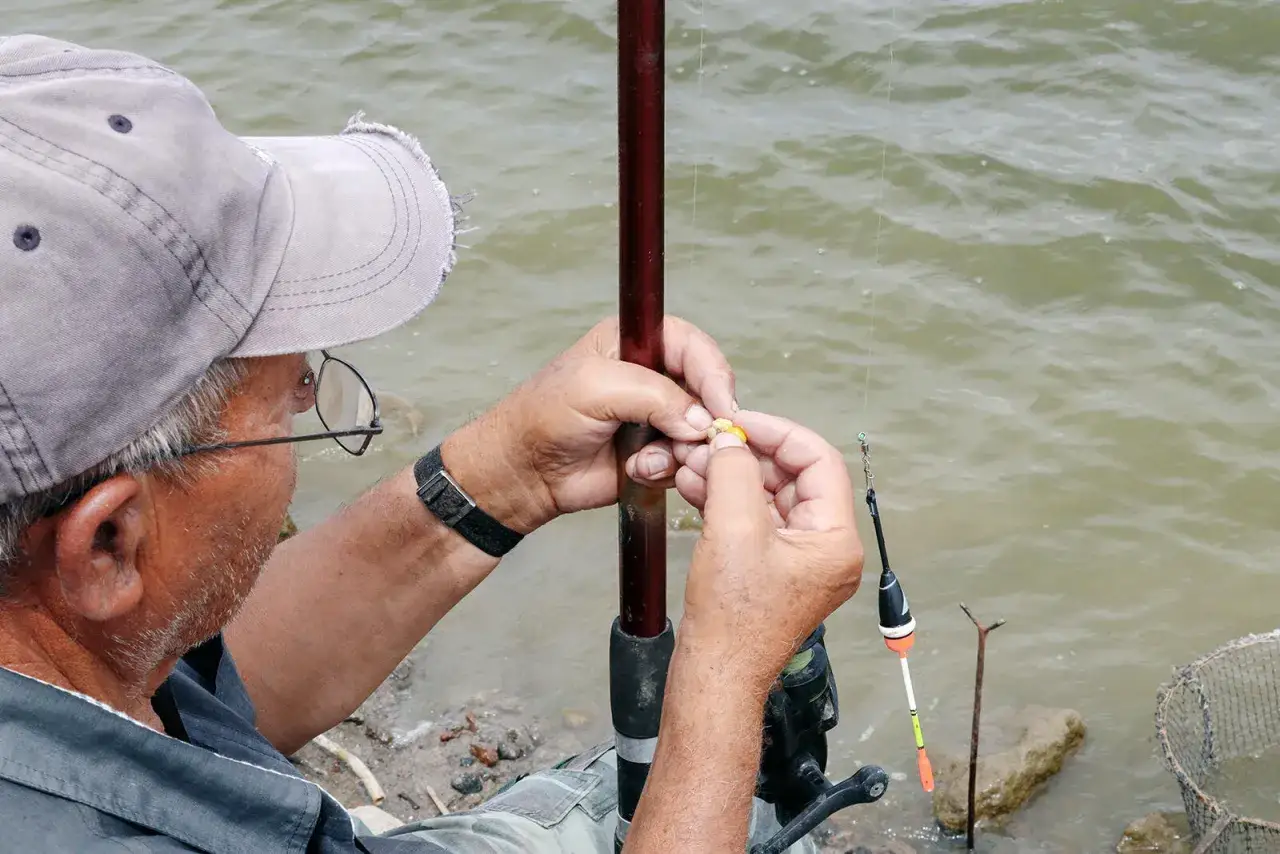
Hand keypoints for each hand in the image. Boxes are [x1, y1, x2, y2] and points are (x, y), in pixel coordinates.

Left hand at [441, 316, 736, 533]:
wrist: (525, 472)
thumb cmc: (544, 417)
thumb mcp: (596, 389)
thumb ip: (653, 395)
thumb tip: (700, 422)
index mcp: (636, 341)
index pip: (694, 346)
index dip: (714, 374)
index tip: (722, 406)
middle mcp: (653, 375)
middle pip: (707, 390)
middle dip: (703, 419)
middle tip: (689, 441)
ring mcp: (657, 415)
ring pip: (701, 431)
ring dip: (681, 450)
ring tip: (644, 460)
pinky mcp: (656, 451)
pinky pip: (686, 460)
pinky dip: (669, 469)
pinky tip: (637, 470)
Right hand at [673, 411, 864, 685]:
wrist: (715, 673)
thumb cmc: (733, 621)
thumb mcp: (733, 530)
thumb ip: (734, 473)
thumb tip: (730, 441)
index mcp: (835, 540)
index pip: (818, 461)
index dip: (777, 433)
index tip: (740, 421)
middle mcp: (826, 548)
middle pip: (792, 476)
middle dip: (747, 455)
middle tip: (710, 441)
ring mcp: (798, 559)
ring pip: (768, 495)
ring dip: (731, 475)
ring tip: (694, 461)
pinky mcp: (771, 567)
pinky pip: (754, 518)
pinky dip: (726, 498)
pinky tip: (696, 484)